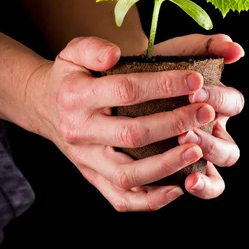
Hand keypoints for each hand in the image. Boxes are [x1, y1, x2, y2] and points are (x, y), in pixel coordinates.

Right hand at [26, 36, 216, 210]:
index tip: (195, 80)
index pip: (126, 91)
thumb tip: (115, 54)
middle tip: (205, 112)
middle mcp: (79, 132)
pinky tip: (177, 189)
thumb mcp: (72, 52)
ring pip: (128, 174)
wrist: (43, 107)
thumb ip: (92, 47)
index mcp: (76, 97)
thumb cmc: (69, 76)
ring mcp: (86, 160)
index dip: (163, 85)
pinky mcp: (93, 178)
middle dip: (174, 124)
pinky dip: (150, 201)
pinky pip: (121, 199)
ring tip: (198, 150)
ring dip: (167, 165)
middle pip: (132, 134)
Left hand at [153, 33, 244, 199]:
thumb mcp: (170, 51)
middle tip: (185, 131)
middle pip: (229, 151)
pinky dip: (176, 195)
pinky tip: (173, 187)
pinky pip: (180, 195)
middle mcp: (209, 137)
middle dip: (210, 141)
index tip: (194, 91)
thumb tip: (234, 49)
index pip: (233, 104)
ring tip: (181, 155)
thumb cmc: (149, 67)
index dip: (218, 99)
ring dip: (200, 171)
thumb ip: (204, 46)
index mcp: (214, 106)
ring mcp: (193, 162)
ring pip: (215, 180)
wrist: (114, 86)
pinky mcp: (167, 178)